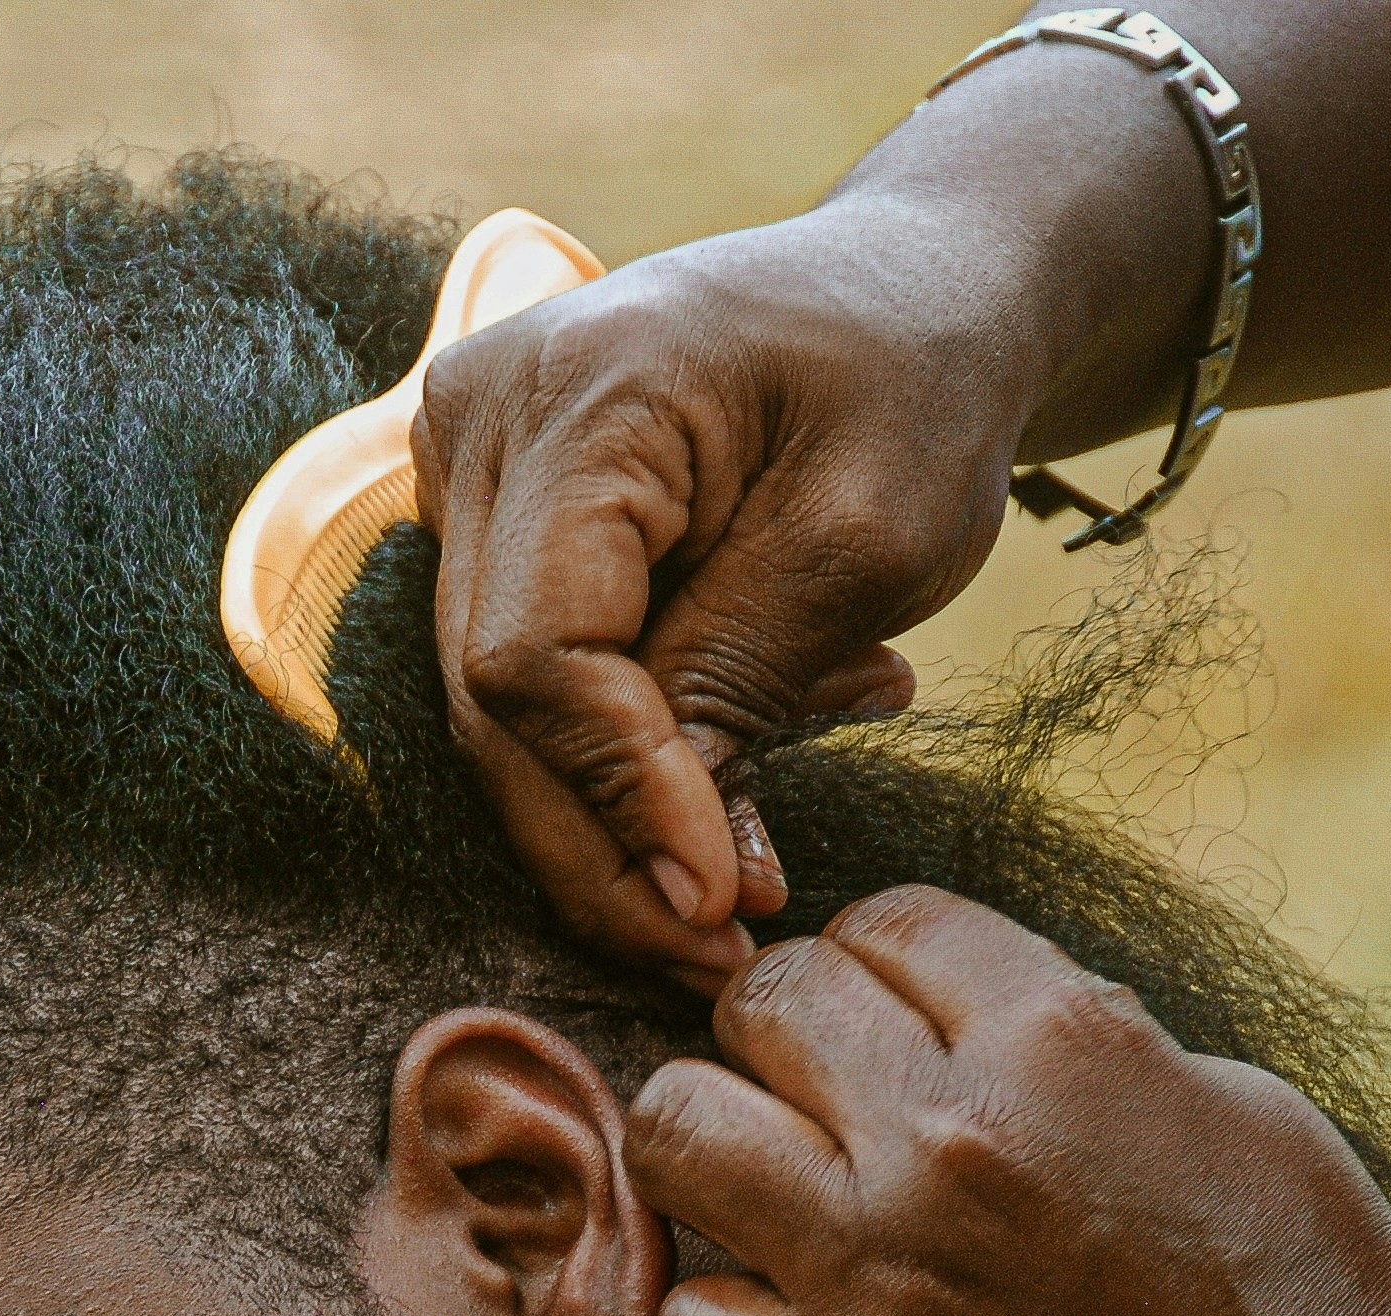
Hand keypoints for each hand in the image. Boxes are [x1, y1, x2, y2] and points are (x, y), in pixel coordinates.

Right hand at [414, 193, 1043, 981]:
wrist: (921, 287)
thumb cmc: (919, 378)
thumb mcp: (867, 538)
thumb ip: (741, 691)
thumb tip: (669, 884)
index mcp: (579, 391)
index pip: (536, 655)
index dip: (620, 798)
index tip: (724, 909)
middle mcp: (479, 420)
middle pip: (495, 704)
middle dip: (611, 853)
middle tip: (729, 954)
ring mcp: (469, 469)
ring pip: (506, 715)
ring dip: (630, 816)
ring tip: (766, 864)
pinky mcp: (497, 521)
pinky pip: (541, 681)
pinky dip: (641, 753)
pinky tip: (751, 769)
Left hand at [623, 885, 1390, 1315]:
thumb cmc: (1318, 1294)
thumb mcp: (1220, 1098)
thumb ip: (1067, 1037)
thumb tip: (952, 1009)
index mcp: (1061, 1039)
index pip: (882, 921)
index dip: (890, 968)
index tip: (909, 1024)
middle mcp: (951, 1142)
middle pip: (757, 1003)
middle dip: (789, 1039)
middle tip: (833, 1103)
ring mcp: (882, 1284)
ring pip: (674, 1130)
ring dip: (718, 1148)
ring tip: (782, 1192)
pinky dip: (728, 1315)